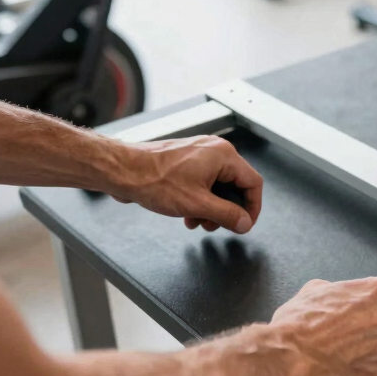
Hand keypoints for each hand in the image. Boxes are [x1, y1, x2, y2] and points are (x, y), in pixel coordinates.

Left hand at [112, 136, 262, 232]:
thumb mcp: (198, 204)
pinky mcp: (187, 161)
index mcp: (223, 155)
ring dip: (211, 209)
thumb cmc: (154, 180)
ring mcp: (200, 154)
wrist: (123, 171)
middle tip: (215, 225)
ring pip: (219, 187)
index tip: (245, 224)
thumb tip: (245, 223)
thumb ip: (227, 215)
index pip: (253, 183)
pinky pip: (204, 183)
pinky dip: (200, 200)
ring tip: (196, 221)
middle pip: (236, 186)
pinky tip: (187, 213)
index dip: (252, 208)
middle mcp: (214, 150)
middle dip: (226, 210)